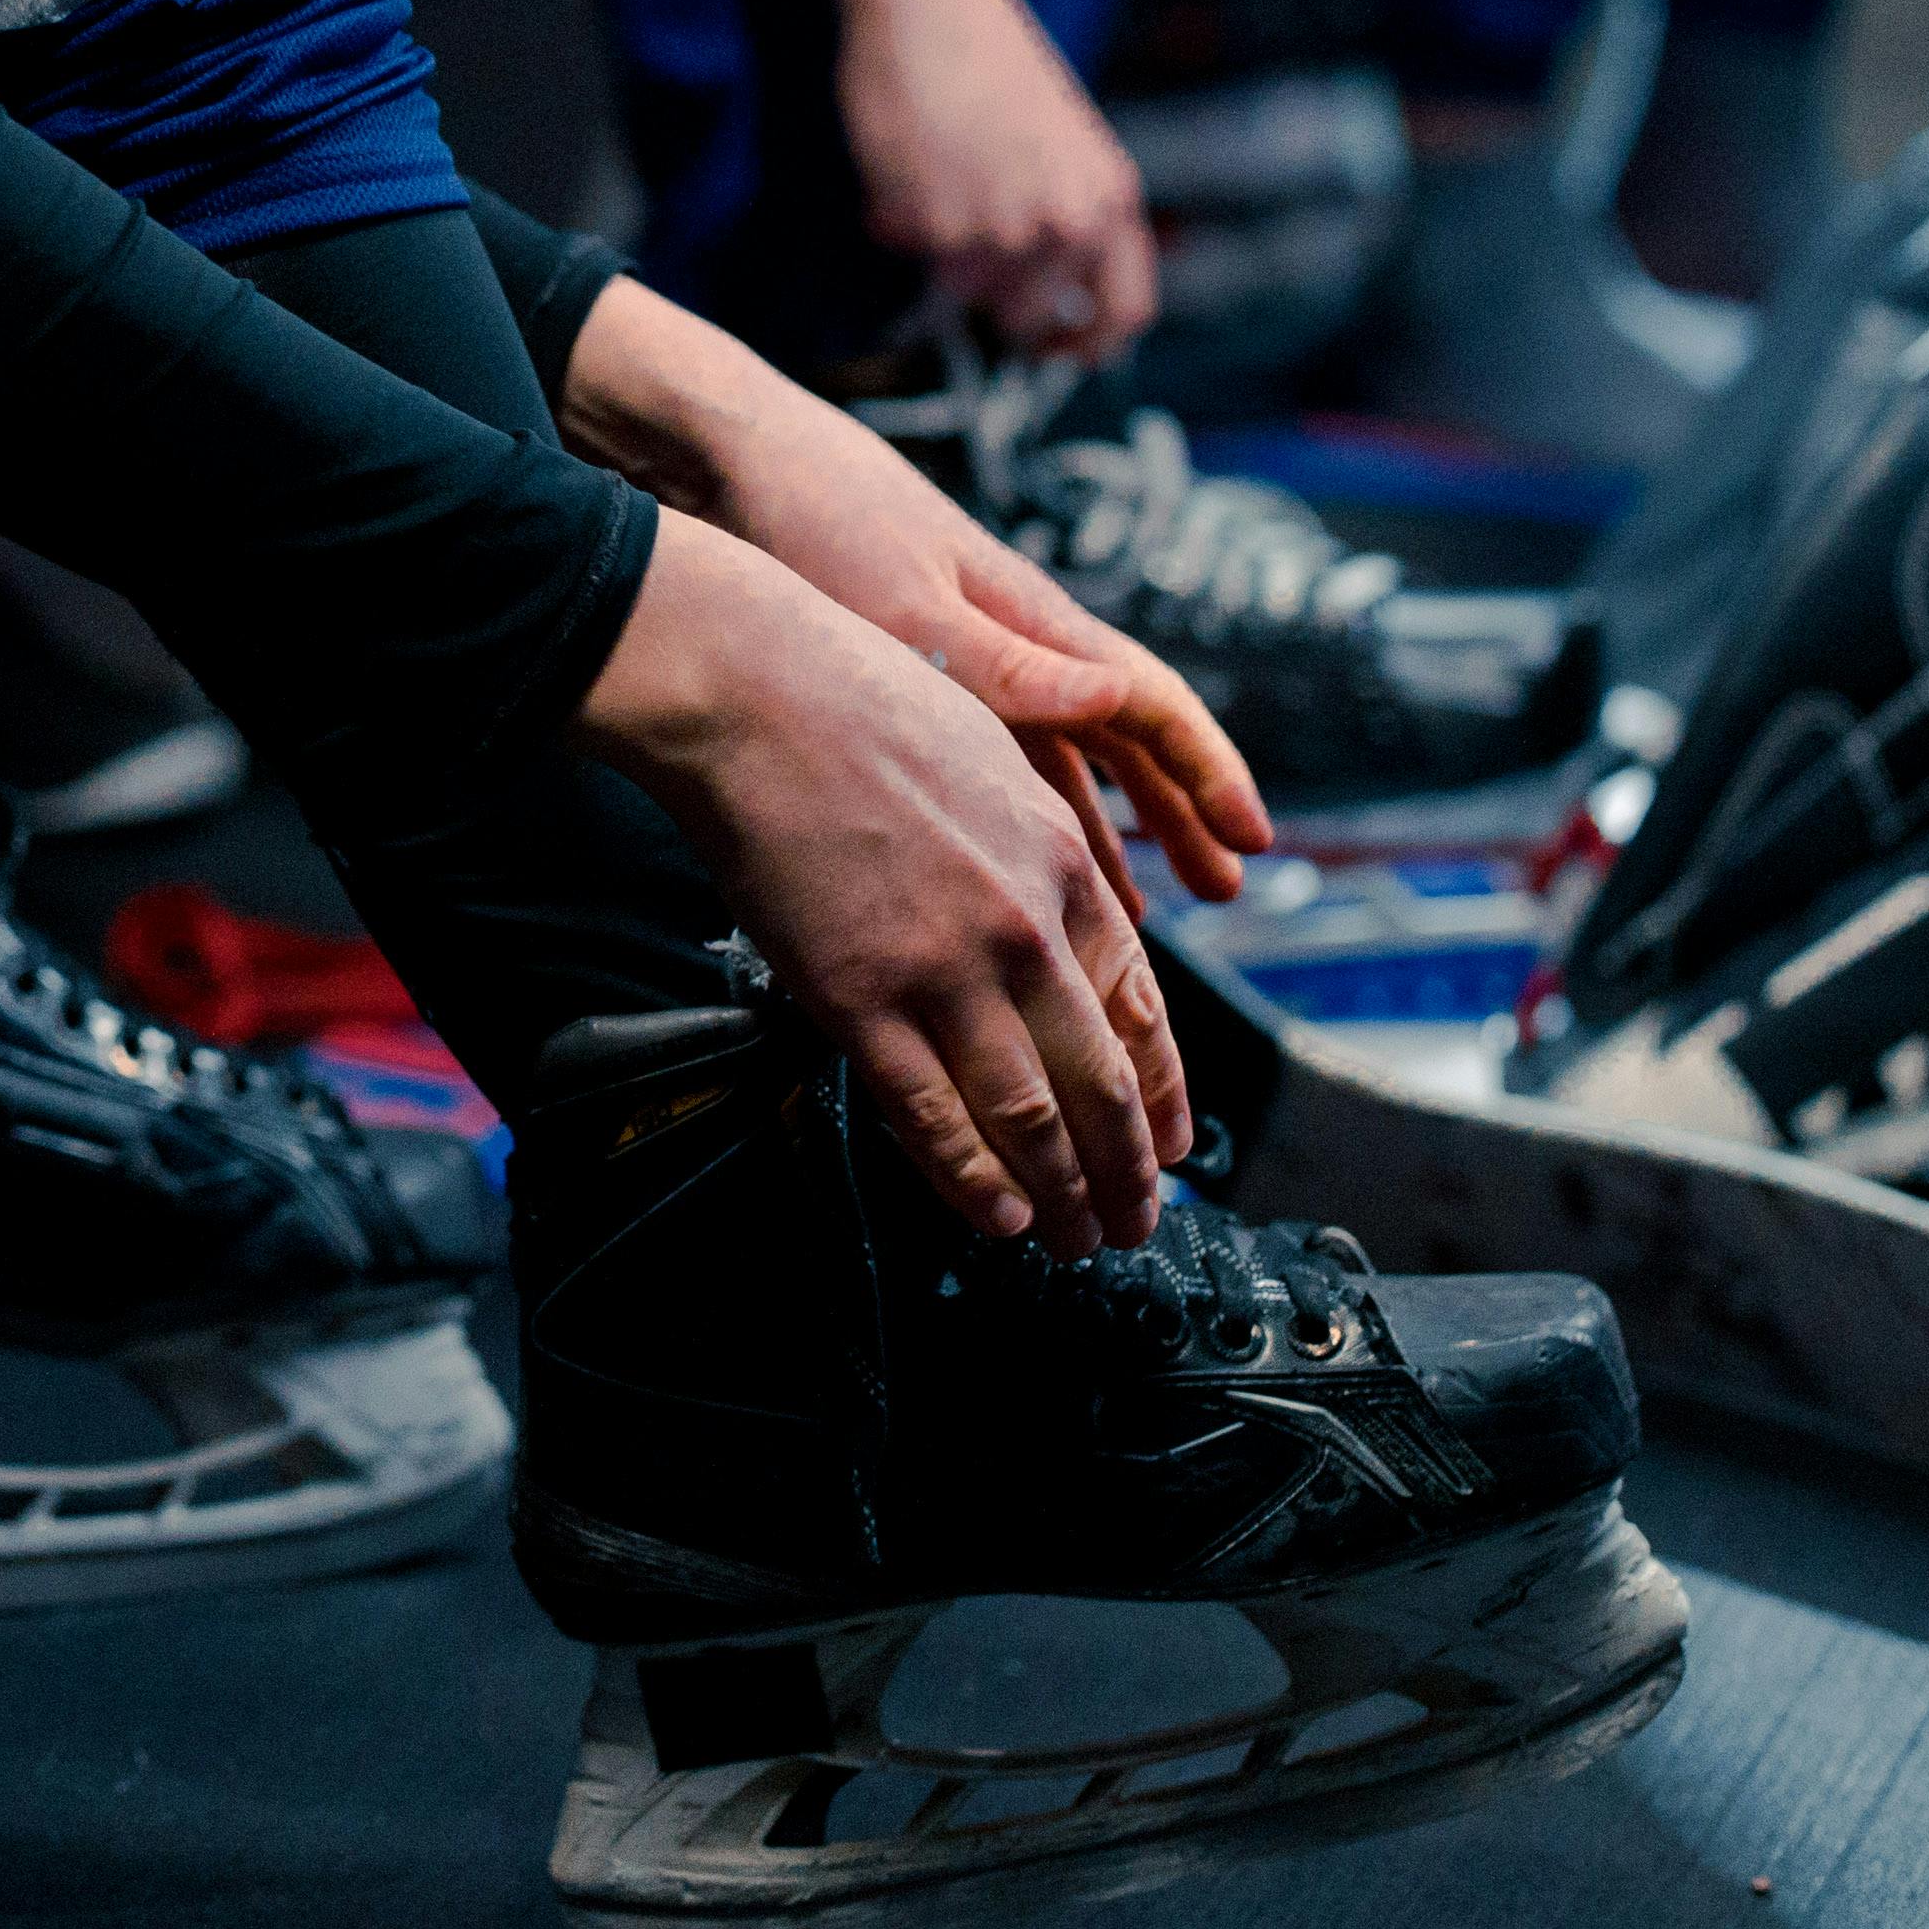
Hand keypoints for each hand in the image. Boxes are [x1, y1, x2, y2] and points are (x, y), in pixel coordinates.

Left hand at [558, 275, 1272, 896]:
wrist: (724, 461)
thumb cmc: (816, 520)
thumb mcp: (911, 609)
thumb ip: (1011, 667)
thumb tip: (1124, 702)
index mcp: (1032, 622)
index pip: (1152, 703)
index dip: (1208, 772)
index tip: (1253, 838)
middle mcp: (1017, 642)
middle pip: (1128, 737)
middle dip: (1182, 810)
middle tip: (1227, 885)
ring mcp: (970, 657)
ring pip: (1068, 756)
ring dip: (1112, 824)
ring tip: (1150, 903)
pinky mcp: (914, 674)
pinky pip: (1000, 759)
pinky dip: (1029, 813)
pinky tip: (1029, 858)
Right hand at [570, 515, 1190, 1244]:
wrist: (756, 689)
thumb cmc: (861, 700)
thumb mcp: (998, 756)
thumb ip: (1042, 843)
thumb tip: (1064, 911)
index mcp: (1066, 865)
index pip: (1142, 1012)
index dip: (1164, 1096)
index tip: (1172, 1145)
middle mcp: (1023, 927)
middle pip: (1101, 1083)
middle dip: (1129, 1171)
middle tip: (1137, 1221)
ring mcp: (943, 969)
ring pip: (1029, 1116)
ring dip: (1064, 1193)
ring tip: (1078, 1239)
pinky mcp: (858, 998)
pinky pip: (931, 1116)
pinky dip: (973, 1180)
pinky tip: (999, 1215)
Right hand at [832, 0, 1156, 358]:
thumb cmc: (989, 58)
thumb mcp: (1060, 140)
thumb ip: (1067, 215)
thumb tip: (1047, 302)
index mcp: (1110, 196)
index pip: (1126, 313)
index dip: (1086, 347)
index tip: (1052, 352)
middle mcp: (1065, 224)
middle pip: (1026, 314)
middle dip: (988, 291)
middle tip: (960, 234)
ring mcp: (998, 230)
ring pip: (957, 285)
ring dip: (935, 243)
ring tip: (933, 167)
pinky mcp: (931, 224)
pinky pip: (905, 249)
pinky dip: (893, 214)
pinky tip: (902, 155)